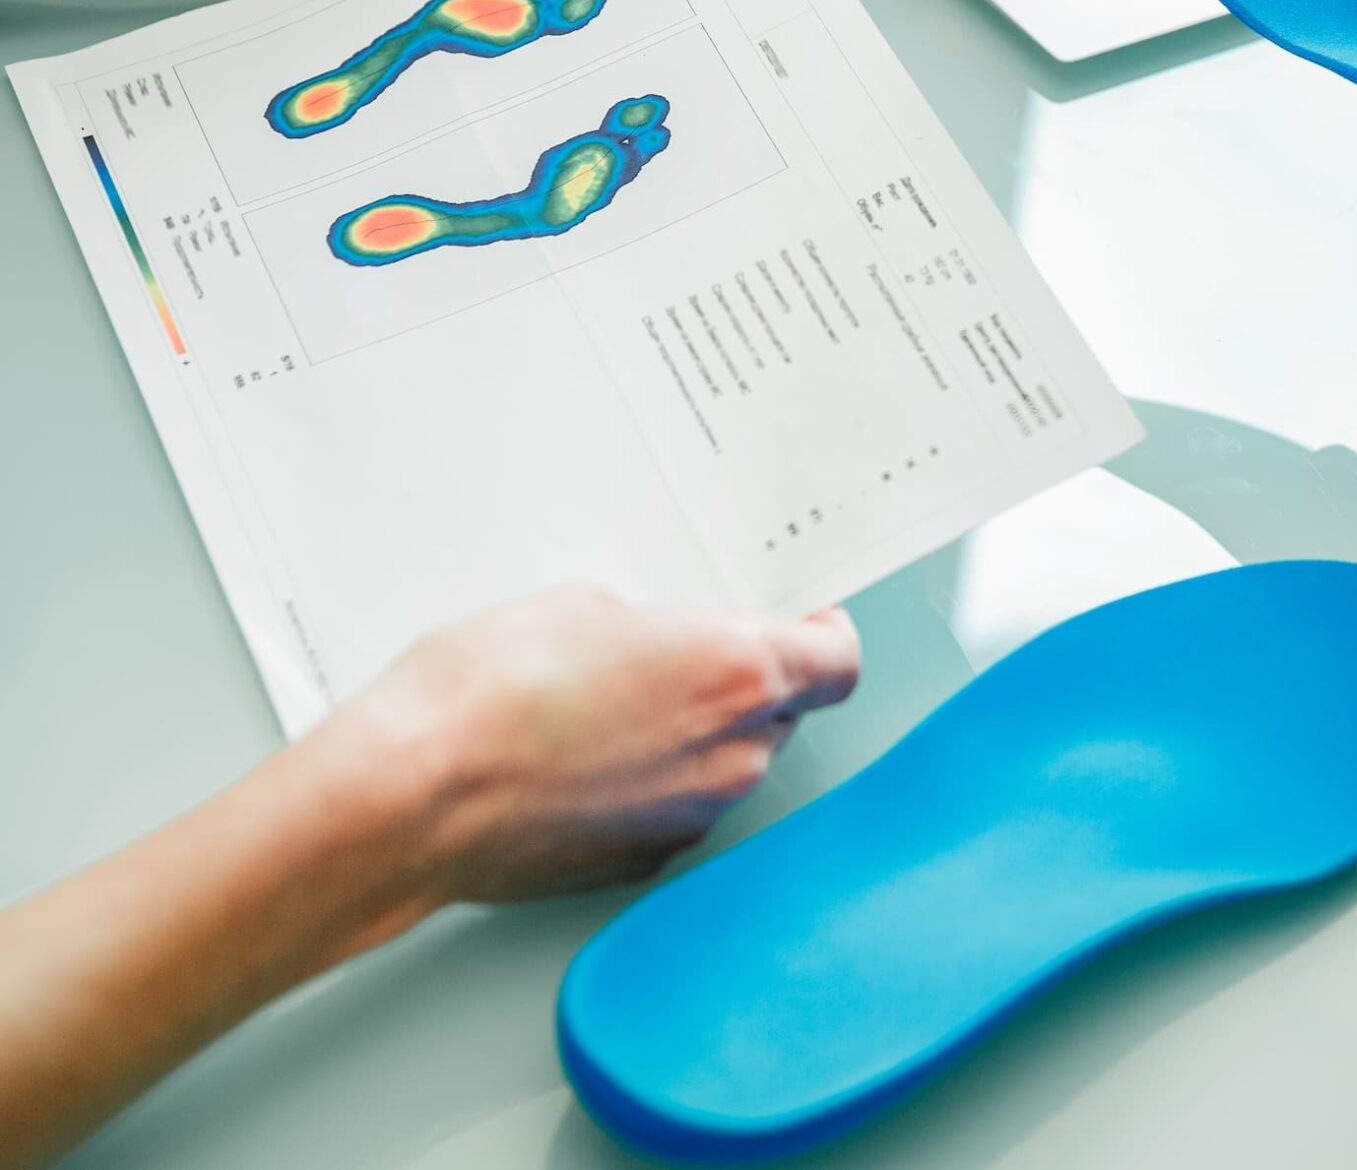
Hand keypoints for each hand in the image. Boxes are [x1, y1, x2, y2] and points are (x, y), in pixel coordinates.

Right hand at [0, 585, 856, 1168]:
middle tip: (684, 652)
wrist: (406, 799)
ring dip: (696, 734)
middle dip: (749, 682)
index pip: (839, 661)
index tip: (802, 618)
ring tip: (613, 704)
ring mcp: (690, 817)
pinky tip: (583, 759)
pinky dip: (649, 784)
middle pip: (784, 712)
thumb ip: (662, 629)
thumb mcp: (585, 605)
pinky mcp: (642, 861)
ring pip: (728, 763)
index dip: (824, 635)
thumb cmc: (484, 694)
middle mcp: (732, 755)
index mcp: (737, 674)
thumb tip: (670, 646)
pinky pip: (673, 809)